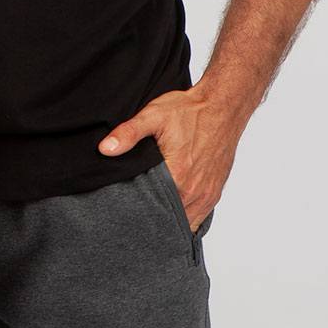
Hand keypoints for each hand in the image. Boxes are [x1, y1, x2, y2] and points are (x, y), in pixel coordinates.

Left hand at [97, 84, 244, 230]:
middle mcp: (194, 190)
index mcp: (177, 176)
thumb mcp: (153, 116)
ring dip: (170, 219)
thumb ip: (128, 134)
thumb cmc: (190, 110)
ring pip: (185, 221)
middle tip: (135, 214)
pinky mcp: (215, 192)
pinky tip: (172, 209)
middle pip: (168, 218)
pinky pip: (199, 216)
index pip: (152, 209)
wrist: (222, 106)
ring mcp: (207, 193)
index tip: (125, 210)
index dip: (137, 212)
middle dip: (151, 218)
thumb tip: (105, 148)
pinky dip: (185, 216)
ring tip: (152, 213)